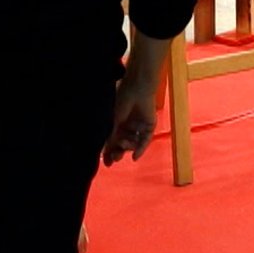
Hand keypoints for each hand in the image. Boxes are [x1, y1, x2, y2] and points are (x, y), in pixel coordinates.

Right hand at [102, 32, 167, 165]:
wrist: (137, 88)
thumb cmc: (121, 101)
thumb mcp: (112, 121)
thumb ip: (110, 138)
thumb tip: (104, 153)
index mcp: (116, 123)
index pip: (112, 142)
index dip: (109, 153)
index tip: (106, 164)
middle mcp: (127, 126)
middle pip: (123, 145)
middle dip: (118, 152)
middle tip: (115, 159)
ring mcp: (138, 126)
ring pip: (133, 144)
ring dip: (128, 147)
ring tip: (124, 143)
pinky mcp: (149, 126)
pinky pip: (145, 141)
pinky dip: (140, 149)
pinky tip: (135, 157)